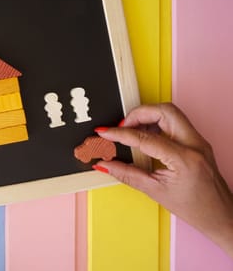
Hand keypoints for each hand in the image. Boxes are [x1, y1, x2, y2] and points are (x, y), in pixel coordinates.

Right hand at [93, 103, 232, 256]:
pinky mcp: (198, 141)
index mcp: (184, 159)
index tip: (104, 132)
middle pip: (164, 111)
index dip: (120, 133)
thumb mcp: (155, 191)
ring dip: (148, 115)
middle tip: (121, 126)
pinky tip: (146, 134)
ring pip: (171, 112)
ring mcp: (199, 141)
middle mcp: (195, 144)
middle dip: (138, 113)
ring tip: (132, 130)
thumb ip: (126, 174)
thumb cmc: (195, 208)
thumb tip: (105, 165)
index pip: (145, 137)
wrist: (220, 216)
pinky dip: (157, 122)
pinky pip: (176, 121)